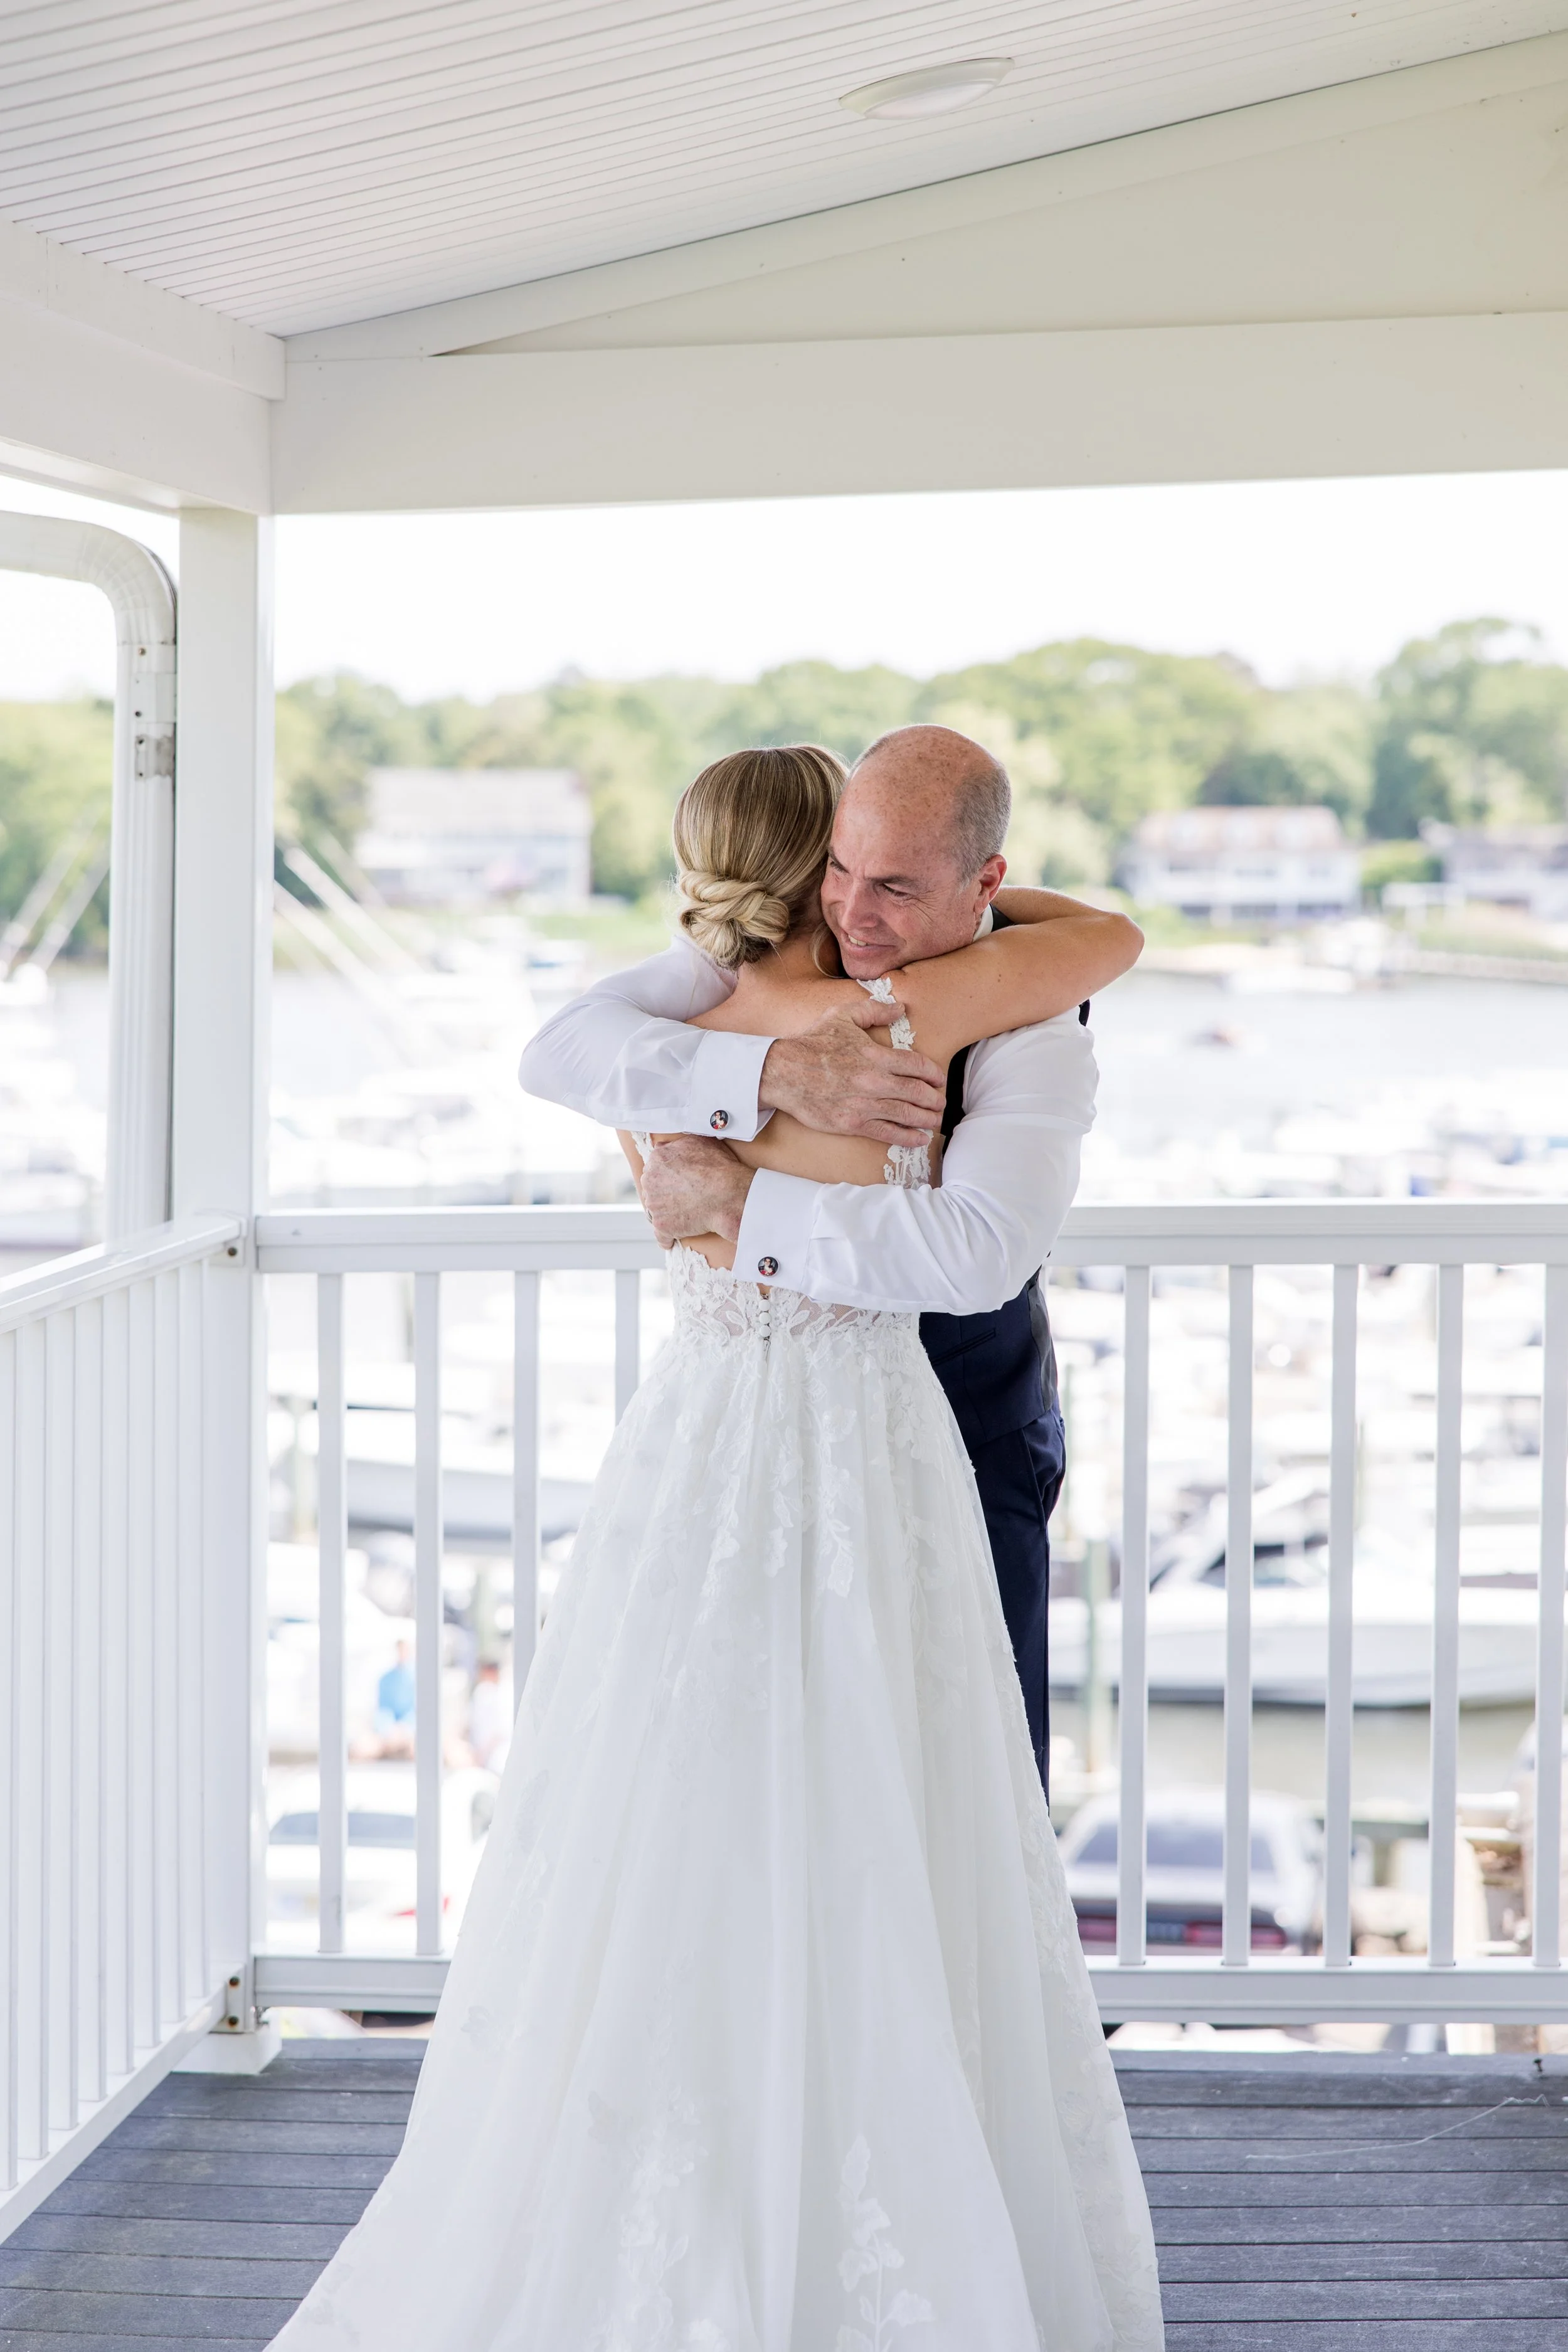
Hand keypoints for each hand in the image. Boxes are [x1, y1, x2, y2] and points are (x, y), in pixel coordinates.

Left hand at [638, 1136, 752, 1248]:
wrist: (728, 1194)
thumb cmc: (718, 1167)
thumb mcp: (697, 1142)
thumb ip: (675, 1145)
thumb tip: (663, 1146)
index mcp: (657, 1159)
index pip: (653, 1170)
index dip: (666, 1178)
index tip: (676, 1183)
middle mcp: (650, 1181)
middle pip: (651, 1191)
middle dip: (663, 1195)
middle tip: (681, 1199)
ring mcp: (654, 1205)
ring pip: (654, 1212)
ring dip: (665, 1215)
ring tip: (681, 1216)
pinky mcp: (662, 1226)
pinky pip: (661, 1237)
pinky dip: (667, 1238)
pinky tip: (674, 1238)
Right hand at [759, 998, 944, 1146]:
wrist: (783, 1072)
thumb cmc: (812, 1043)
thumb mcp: (842, 1016)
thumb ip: (874, 1010)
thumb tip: (900, 1008)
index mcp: (875, 1055)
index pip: (917, 1066)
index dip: (934, 1074)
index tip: (939, 1079)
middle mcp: (874, 1081)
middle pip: (917, 1092)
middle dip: (935, 1099)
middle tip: (941, 1102)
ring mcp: (864, 1105)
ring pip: (907, 1114)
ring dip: (926, 1118)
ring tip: (935, 1119)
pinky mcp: (852, 1124)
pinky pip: (888, 1133)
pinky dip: (908, 1136)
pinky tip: (920, 1138)